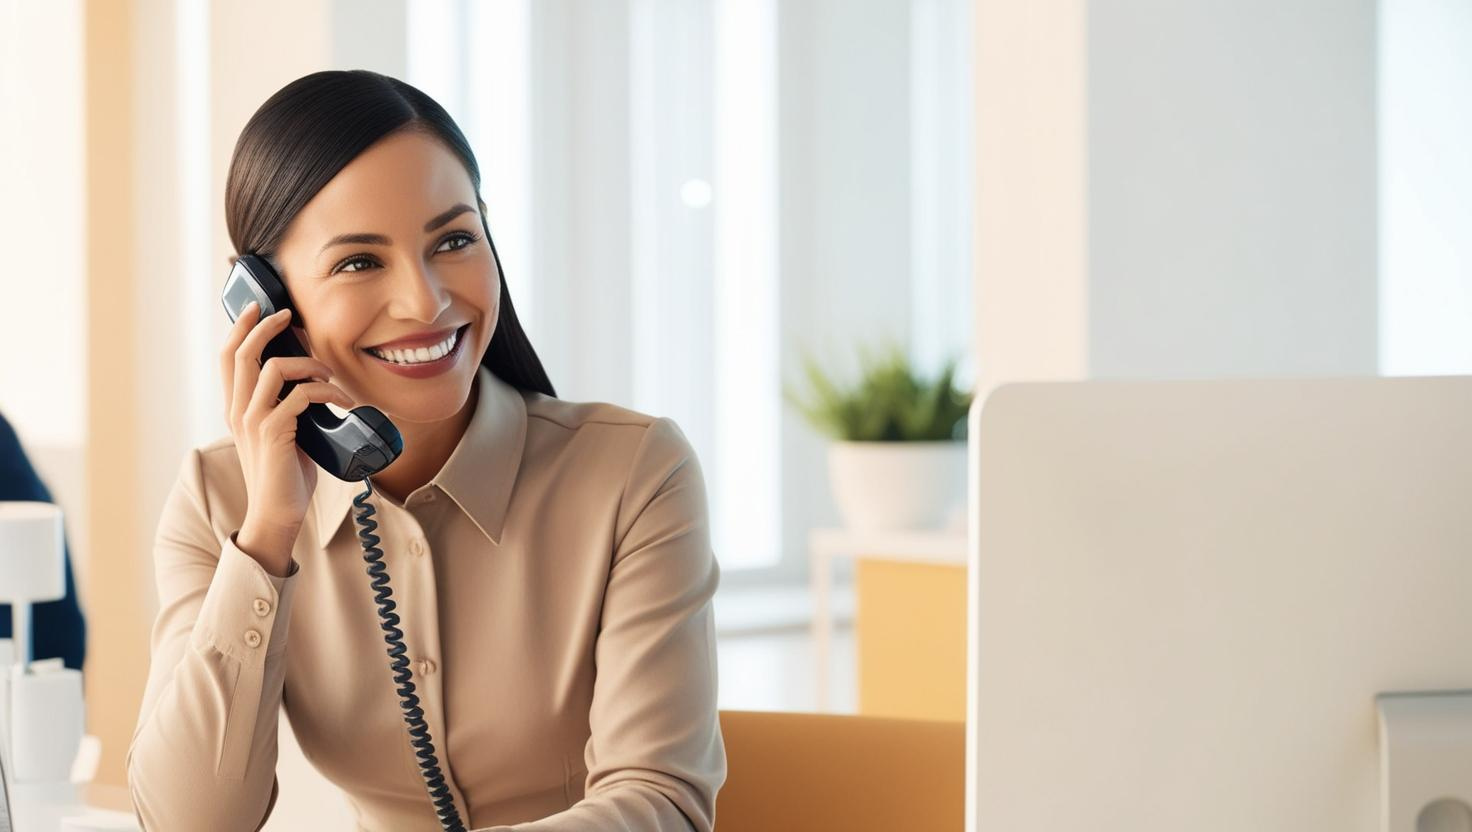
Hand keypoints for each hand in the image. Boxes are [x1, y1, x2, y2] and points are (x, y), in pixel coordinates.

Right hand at [220, 302, 354, 569]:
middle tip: (290, 317)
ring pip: (274, 369)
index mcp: (237, 408)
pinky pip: (301, 396)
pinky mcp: (276, 433)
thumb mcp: (282, 431)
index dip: (240, 328)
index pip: (227, 358)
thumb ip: (286, 405)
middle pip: (242, 354)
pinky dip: (327, 392)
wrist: (279, 511)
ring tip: (330, 376)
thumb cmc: (286, 472)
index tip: (258, 307)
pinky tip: (344, 402)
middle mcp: (239, 411)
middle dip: (266, 327)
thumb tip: (311, 378)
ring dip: (309, 364)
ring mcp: (255, 421)